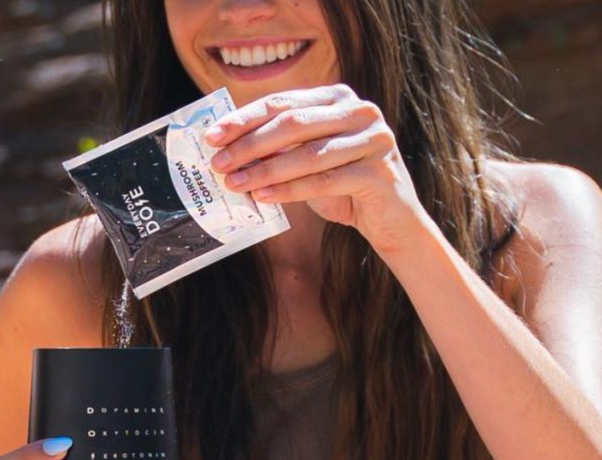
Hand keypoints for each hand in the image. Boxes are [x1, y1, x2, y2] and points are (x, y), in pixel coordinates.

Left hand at [206, 84, 433, 253]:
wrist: (389, 220)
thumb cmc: (342, 186)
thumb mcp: (307, 161)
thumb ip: (279, 148)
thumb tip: (228, 149)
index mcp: (338, 98)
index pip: (282, 102)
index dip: (244, 119)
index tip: (212, 137)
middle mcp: (360, 110)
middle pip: (294, 123)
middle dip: (250, 144)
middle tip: (219, 164)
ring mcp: (374, 139)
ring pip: (308, 154)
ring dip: (265, 170)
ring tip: (235, 184)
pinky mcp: (380, 172)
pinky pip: (325, 181)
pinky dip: (289, 190)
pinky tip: (262, 196)